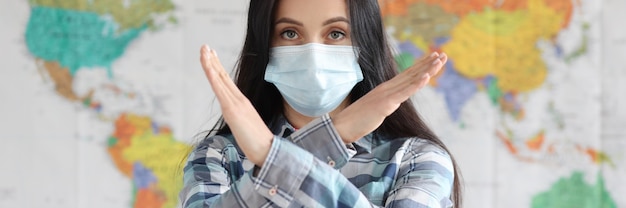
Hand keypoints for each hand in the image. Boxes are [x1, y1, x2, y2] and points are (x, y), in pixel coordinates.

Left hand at [200, 45, 273, 166]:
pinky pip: (220, 90)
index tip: (211, 56)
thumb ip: (238, 120)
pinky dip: (213, 76)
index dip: (218, 68)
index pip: (227, 82)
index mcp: (241, 103)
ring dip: (210, 63)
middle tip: (205, 47)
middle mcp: (239, 99)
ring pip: (220, 79)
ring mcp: (236, 103)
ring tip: (204, 50)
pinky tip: (208, 66)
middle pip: (223, 76)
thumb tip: (232, 120)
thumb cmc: (257, 143)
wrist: (268, 150)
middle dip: (212, 60)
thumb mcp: (244, 127)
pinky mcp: (233, 110)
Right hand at [333, 52, 446, 142]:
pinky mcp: (386, 103)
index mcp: (385, 89)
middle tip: (443, 54)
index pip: (407, 75)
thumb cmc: (358, 120)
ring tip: (439, 60)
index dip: (421, 66)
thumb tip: (392, 104)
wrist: (343, 126)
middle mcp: (387, 88)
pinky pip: (404, 92)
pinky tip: (426, 77)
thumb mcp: (376, 109)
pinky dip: (416, 84)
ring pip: (411, 80)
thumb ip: (385, 104)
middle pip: (412, 73)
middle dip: (428, 63)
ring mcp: (386, 94)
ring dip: (427, 69)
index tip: (433, 58)